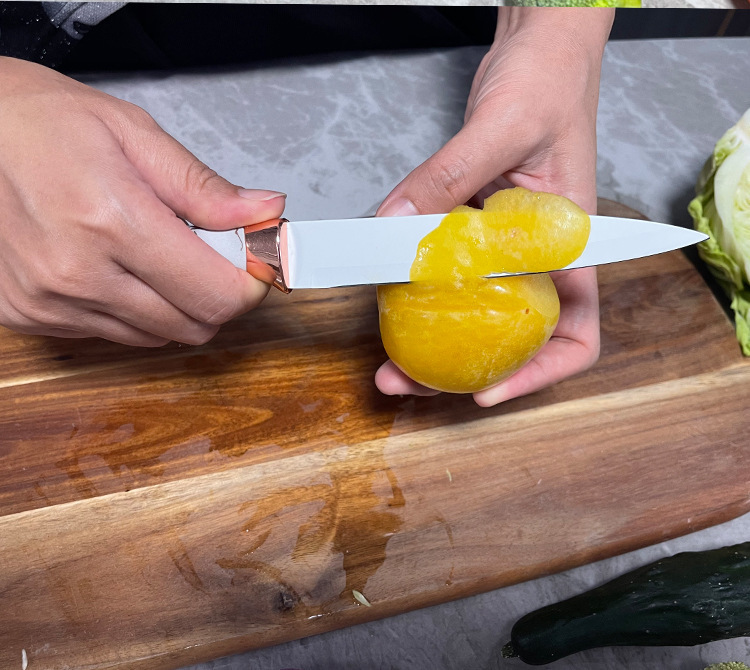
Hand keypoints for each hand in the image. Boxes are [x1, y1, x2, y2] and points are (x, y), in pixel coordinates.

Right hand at [0, 57, 285, 346]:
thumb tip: (266, 213)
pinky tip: (114, 267)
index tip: (254, 263)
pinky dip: (132, 310)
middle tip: (207, 253)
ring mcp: (49, 302)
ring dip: (174, 305)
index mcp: (112, 220)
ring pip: (157, 337)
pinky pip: (113, 334)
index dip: (250, 284)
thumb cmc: (43, 122)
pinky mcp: (29, 316)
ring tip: (153, 253)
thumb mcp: (134, 133)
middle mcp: (78, 273)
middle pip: (193, 326)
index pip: (216, 295)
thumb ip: (204, 187)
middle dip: (217, 295)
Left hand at [375, 8, 612, 405]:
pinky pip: (450, 269)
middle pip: (512, 336)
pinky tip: (388, 295)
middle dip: (464, 371)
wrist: (541, 45)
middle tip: (406, 383)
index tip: (487, 392)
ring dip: (435, 339)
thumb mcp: (500, 128)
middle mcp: (542, 254)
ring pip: (476, 309)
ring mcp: (508, 243)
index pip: (575, 332)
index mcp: (572, 246)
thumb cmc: (549, 80)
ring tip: (387, 357)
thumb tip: (392, 227)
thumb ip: (446, 179)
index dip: (538, 374)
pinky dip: (422, 289)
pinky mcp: (478, 225)